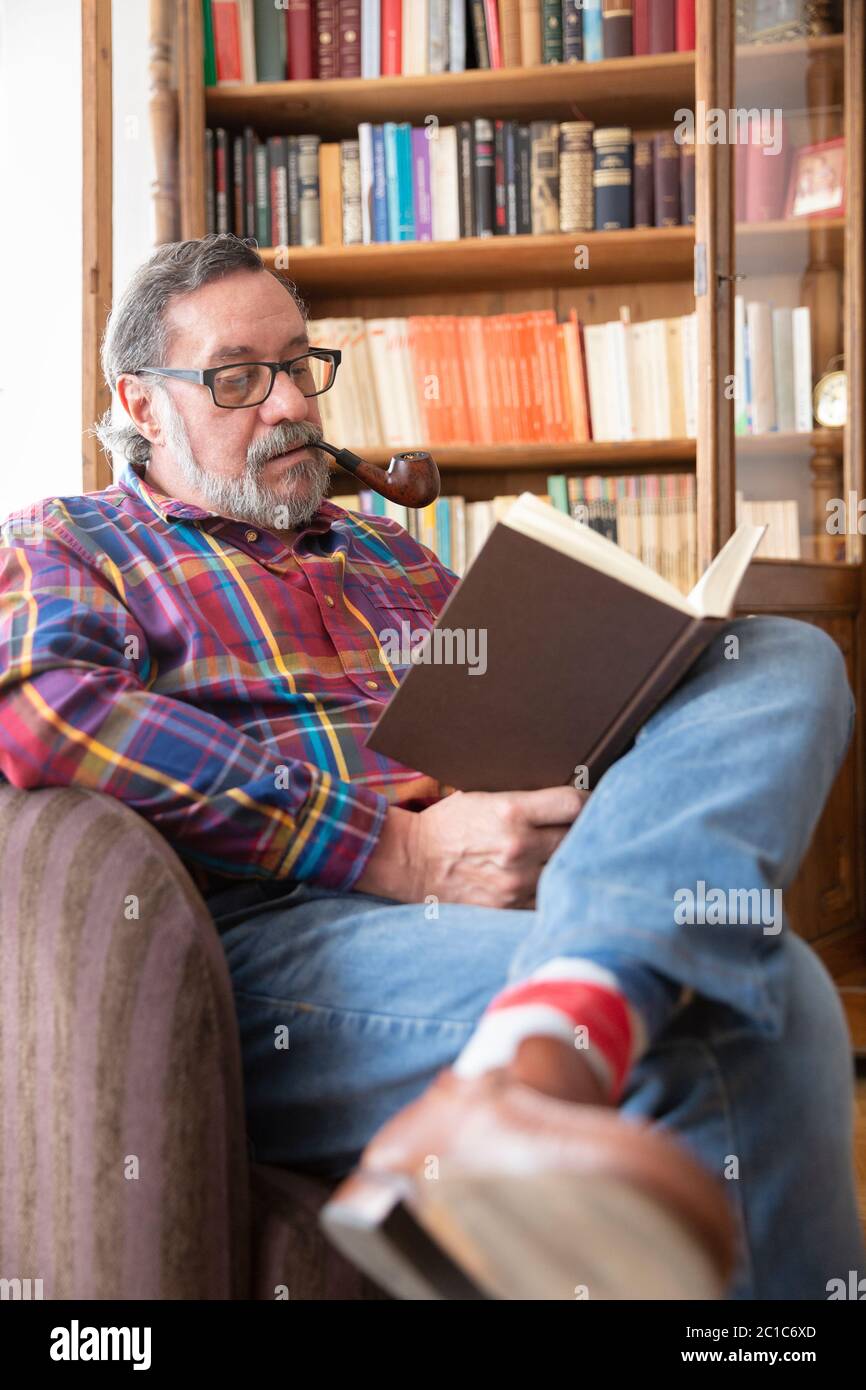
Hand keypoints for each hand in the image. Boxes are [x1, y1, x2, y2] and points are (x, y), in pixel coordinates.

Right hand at [354, 786, 586, 908]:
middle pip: (577, 837)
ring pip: (565, 868)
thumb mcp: (481, 796)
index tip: (590, 802)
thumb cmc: (448, 824)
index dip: (589, 800)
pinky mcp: (509, 905)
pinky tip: (549, 877)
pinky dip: (552, 887)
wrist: (411, 861)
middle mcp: (518, 847)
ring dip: (569, 860)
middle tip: (584, 827)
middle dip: (583, 830)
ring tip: (568, 852)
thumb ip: (523, 798)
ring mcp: (515, 880)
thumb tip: (565, 795)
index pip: (573, 804)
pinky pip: (548, 896)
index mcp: (511, 811)